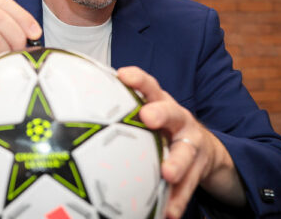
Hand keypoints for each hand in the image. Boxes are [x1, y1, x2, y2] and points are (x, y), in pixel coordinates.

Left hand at [117, 67, 245, 218]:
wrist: (205, 149)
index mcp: (161, 104)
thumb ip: (120, 112)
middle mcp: (179, 121)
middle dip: (160, 113)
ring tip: (167, 174)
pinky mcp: (198, 170)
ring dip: (176, 163)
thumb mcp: (148, 114)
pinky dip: (177, 200)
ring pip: (185, 153)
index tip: (123, 75)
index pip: (149, 86)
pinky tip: (167, 212)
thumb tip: (75, 113)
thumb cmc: (162, 129)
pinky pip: (188, 187)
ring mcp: (191, 145)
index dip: (138, 79)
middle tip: (148, 117)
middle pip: (172, 112)